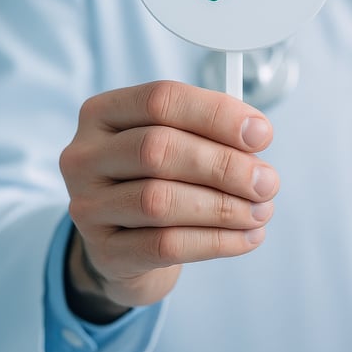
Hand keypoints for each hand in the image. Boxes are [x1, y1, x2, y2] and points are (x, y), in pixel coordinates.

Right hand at [58, 81, 277, 321]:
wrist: (127, 247)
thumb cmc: (162, 180)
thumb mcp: (180, 144)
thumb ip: (212, 133)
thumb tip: (255, 135)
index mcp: (103, 113)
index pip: (161, 99)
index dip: (217, 114)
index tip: (262, 134)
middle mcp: (85, 156)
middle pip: (159, 149)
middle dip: (225, 165)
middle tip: (267, 182)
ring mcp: (87, 206)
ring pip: (160, 200)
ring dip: (224, 207)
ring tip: (261, 212)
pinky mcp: (105, 252)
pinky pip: (166, 245)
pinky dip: (216, 241)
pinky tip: (247, 237)